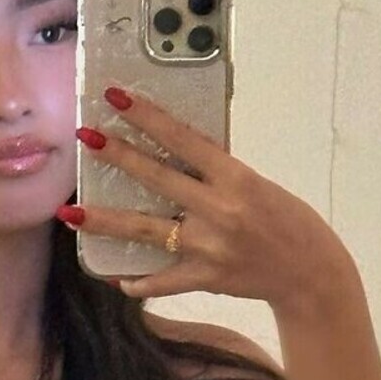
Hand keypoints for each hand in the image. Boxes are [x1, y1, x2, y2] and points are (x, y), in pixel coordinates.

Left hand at [59, 86, 361, 316]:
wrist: (309, 272)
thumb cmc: (285, 220)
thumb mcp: (255, 185)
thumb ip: (215, 175)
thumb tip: (172, 157)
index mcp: (236, 178)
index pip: (185, 140)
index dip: (149, 117)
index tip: (118, 98)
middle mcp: (220, 210)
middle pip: (158, 179)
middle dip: (118, 156)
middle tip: (84, 137)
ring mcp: (209, 247)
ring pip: (146, 231)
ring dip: (105, 221)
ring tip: (70, 212)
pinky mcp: (206, 278)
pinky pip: (162, 282)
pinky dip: (139, 281)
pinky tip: (117, 277)